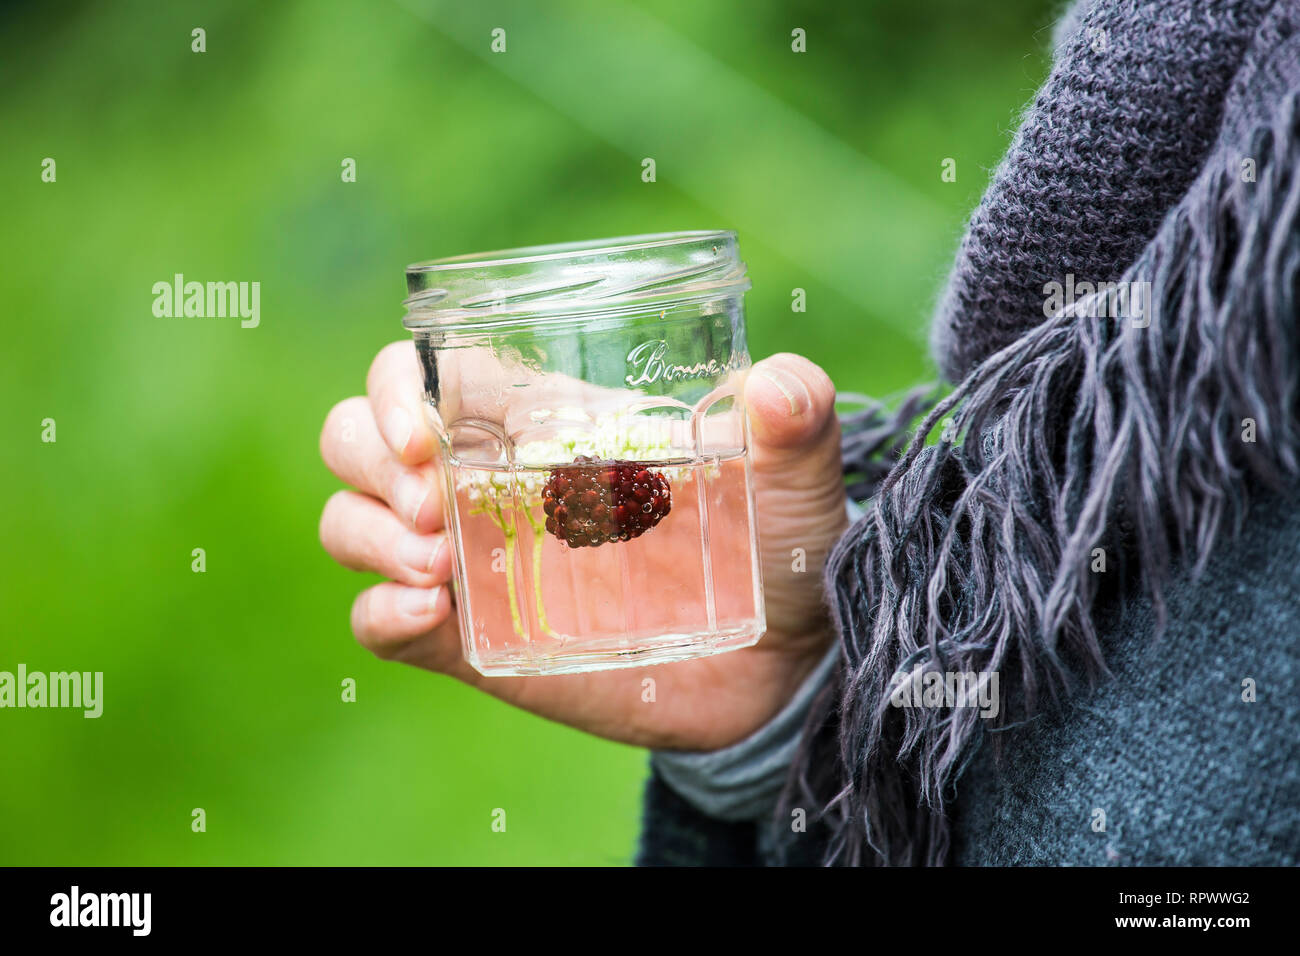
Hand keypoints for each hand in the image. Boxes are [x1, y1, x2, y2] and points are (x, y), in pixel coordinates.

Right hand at [319, 342, 846, 750]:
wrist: (777, 666)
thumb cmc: (777, 549)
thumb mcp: (795, 482)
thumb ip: (800, 422)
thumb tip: (778, 387)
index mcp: (543, 423)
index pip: (427, 373)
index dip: (397, 386)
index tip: (426, 432)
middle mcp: (488, 484)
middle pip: (358, 439)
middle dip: (367, 457)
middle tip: (431, 504)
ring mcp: (472, 565)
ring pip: (352, 522)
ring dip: (367, 534)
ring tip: (439, 566)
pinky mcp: (474, 643)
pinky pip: (380, 623)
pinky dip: (379, 615)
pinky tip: (430, 615)